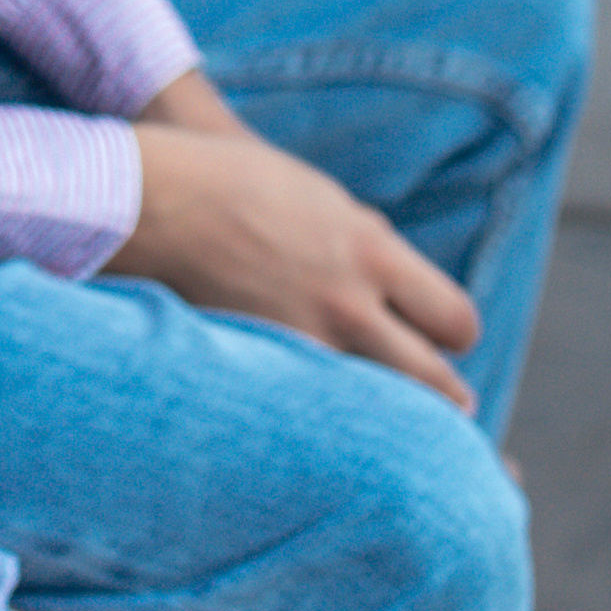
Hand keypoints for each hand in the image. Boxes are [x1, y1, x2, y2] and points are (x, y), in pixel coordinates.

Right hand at [107, 89, 480, 408]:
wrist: (154, 203)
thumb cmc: (235, 185)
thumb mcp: (323, 199)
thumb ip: (370, 245)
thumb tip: (401, 283)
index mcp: (372, 253)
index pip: (456, 321)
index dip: (453, 335)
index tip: (440, 340)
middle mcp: (349, 307)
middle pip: (436, 384)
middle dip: (442, 396)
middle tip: (438, 405)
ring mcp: (304, 346)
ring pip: (380, 411)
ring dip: (387, 415)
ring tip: (383, 425)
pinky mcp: (263, 373)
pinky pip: (317, 411)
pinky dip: (325, 416)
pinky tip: (315, 414)